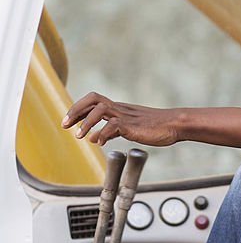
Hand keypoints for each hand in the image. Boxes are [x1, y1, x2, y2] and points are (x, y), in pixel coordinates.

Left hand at [62, 92, 179, 145]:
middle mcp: (119, 109)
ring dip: (86, 122)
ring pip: (100, 109)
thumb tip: (93, 138)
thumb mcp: (129, 129)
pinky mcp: (132, 125)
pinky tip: (100, 143)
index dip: (77, 109)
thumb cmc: (155, 128)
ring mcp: (126, 115)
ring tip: (79, 136)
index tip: (67, 122)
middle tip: (65, 124)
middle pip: (92, 99)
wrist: (174, 125)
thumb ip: (111, 132)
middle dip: (75, 110)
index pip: (93, 101)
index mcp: (118, 109)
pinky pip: (113, 125)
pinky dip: (102, 133)